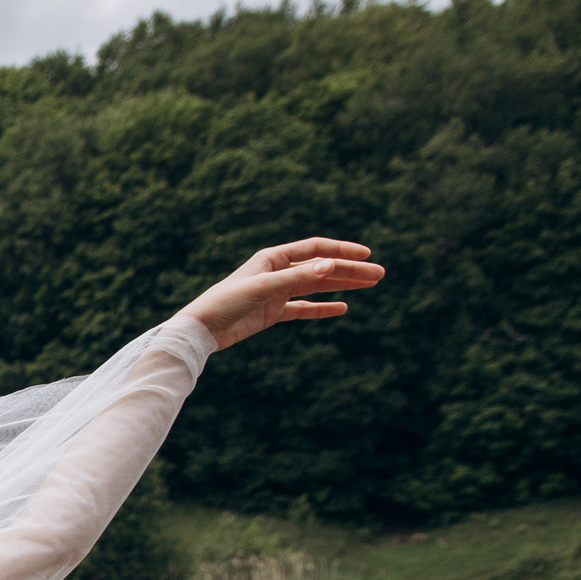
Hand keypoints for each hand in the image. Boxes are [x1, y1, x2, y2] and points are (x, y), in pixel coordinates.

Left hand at [179, 238, 384, 350]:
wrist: (201, 330)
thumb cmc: (225, 302)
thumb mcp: (262, 288)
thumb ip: (295, 278)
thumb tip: (329, 265)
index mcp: (272, 258)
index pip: (315, 249)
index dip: (342, 250)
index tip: (367, 255)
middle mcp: (276, 272)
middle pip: (321, 267)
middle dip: (350, 270)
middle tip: (380, 274)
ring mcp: (276, 292)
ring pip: (316, 286)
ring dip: (342, 286)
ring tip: (370, 285)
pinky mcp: (272, 312)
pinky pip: (303, 308)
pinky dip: (322, 308)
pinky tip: (342, 307)